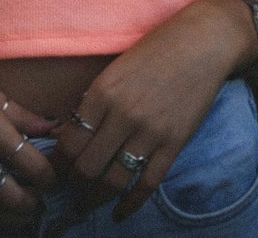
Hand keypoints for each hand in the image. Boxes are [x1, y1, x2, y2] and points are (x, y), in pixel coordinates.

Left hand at [50, 0, 248, 220]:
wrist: (202, 43)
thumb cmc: (155, 50)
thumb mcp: (115, 69)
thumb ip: (94, 101)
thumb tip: (69, 134)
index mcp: (103, 91)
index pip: (69, 141)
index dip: (58, 162)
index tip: (55, 170)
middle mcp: (123, 114)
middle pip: (87, 167)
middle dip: (74, 184)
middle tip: (68, 190)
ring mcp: (151, 131)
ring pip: (114, 181)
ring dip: (96, 200)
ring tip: (86, 206)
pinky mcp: (174, 143)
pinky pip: (147, 184)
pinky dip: (130, 205)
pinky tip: (119, 214)